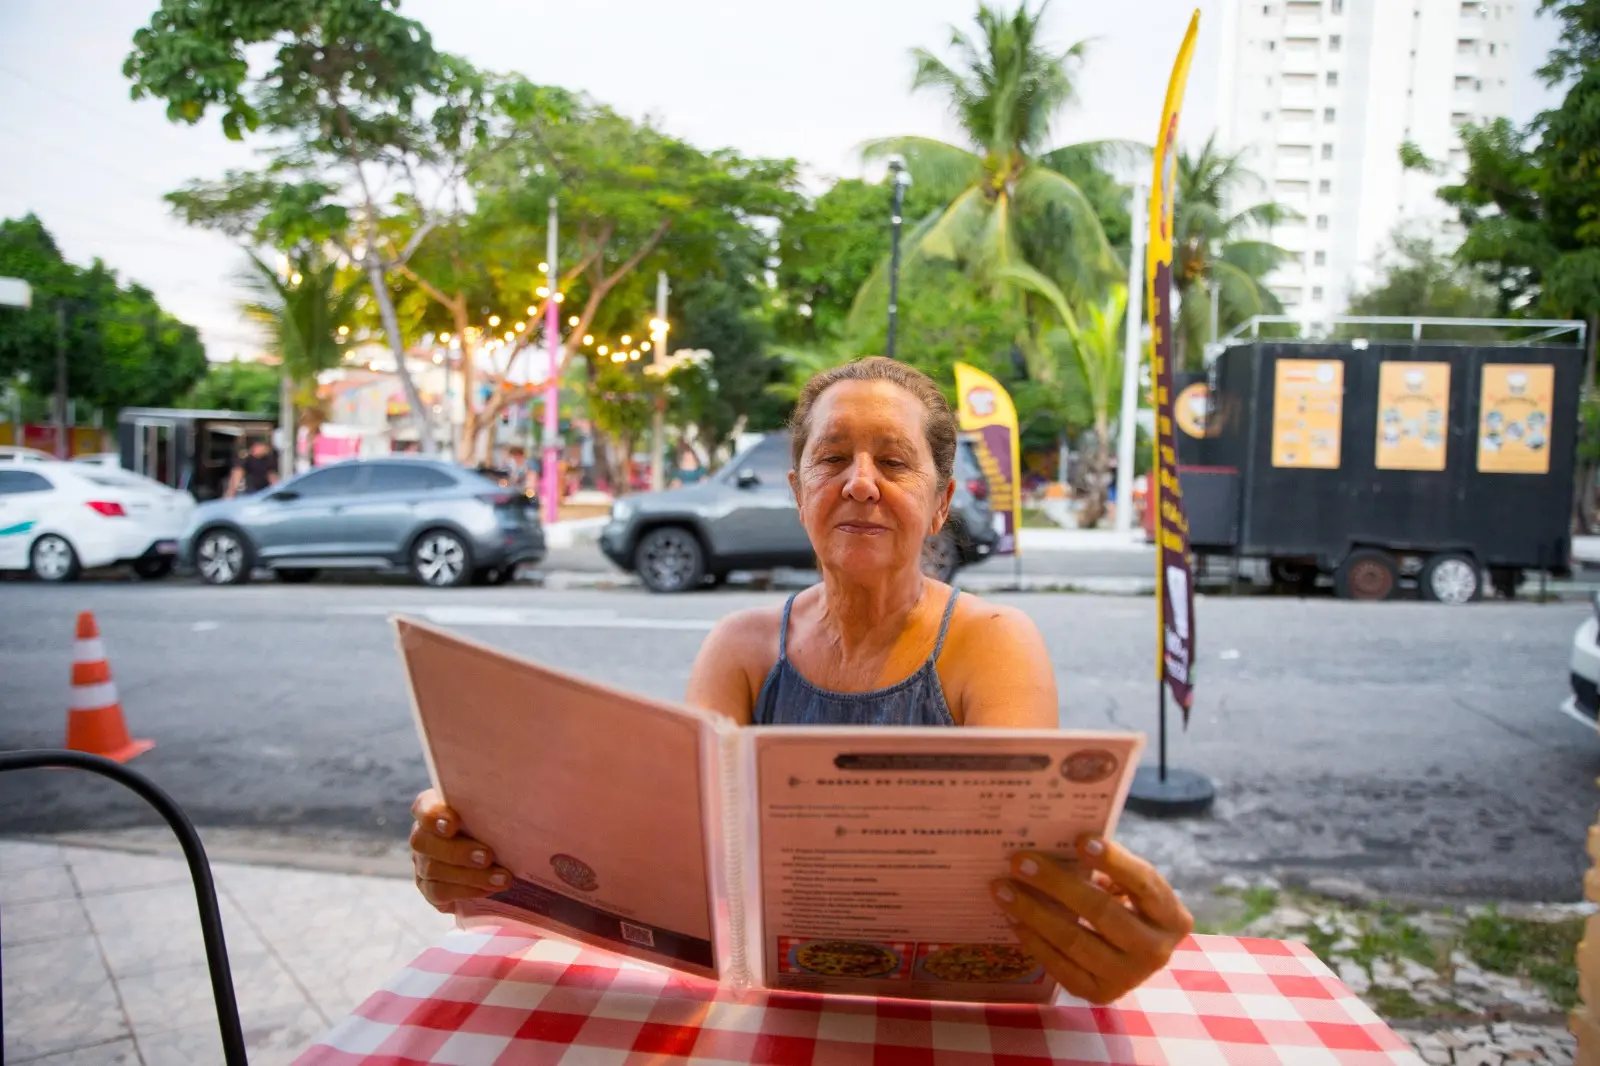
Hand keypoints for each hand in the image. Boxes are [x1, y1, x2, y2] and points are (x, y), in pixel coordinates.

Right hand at [409, 788, 511, 910]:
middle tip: (488, 856)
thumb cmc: (494, 825)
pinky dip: (467, 891)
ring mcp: (422, 864)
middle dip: (457, 851)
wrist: (493, 858)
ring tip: (502, 878)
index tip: (453, 823)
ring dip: (470, 876)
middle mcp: (423, 836)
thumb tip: (531, 799)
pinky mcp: (430, 888)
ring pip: (433, 870)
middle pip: (423, 841)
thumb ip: (499, 806)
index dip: (434, 816)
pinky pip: (440, 892)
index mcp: (434, 809)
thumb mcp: (495, 812)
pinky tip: (490, 890)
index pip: (423, 807)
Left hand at [991, 835, 1192, 1004]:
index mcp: (1172, 916)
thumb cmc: (1128, 905)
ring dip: (1033, 913)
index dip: (1114, 861)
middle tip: (1019, 862)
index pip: (1144, 883)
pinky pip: (1061, 967)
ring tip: (1003, 889)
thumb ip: (1106, 867)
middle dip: (1056, 884)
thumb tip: (1055, 843)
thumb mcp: (1130, 886)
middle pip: (1102, 912)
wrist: (1136, 956)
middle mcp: (1156, 951)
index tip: (1081, 839)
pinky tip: (1013, 919)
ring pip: (1075, 942)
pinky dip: (1034, 941)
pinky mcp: (1101, 995)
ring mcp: (1129, 978)